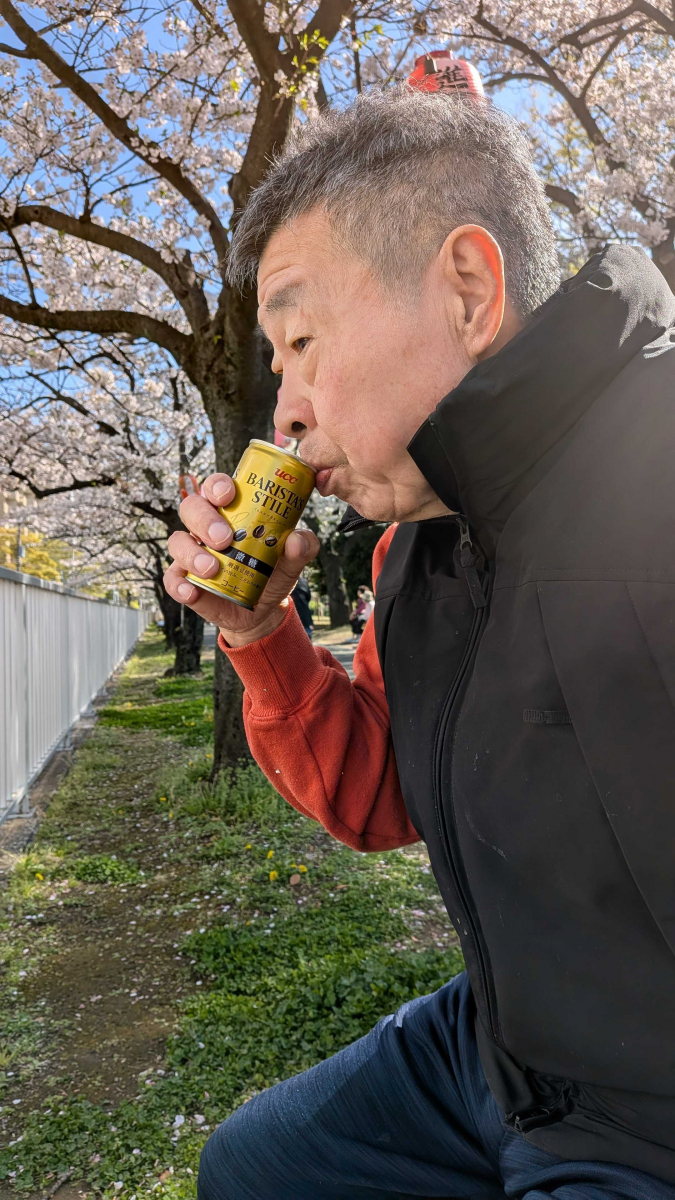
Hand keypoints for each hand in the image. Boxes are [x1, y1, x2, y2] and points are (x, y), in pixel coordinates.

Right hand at [163, 473, 318, 647]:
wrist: (262, 612)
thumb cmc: (271, 574)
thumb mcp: (292, 561)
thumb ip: (302, 547)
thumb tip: (297, 539)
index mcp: (230, 513)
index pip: (216, 487)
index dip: (217, 485)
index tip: (227, 496)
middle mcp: (205, 528)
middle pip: (191, 508)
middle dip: (204, 519)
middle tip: (224, 539)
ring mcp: (191, 553)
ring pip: (177, 541)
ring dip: (191, 553)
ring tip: (212, 568)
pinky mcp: (184, 580)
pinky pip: (172, 579)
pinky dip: (180, 585)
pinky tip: (193, 591)